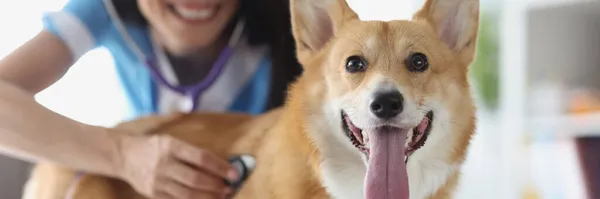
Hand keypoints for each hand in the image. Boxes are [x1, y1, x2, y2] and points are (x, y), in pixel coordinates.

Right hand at [116, 133, 237, 198]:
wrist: (124, 156)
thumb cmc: (154, 146)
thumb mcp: (171, 140)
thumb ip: (192, 152)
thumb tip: (220, 165)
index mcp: (170, 146)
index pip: (201, 158)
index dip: (220, 167)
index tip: (234, 173)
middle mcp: (164, 164)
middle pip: (195, 178)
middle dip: (216, 185)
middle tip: (229, 188)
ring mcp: (158, 181)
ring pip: (188, 194)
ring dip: (208, 197)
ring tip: (221, 196)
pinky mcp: (154, 194)